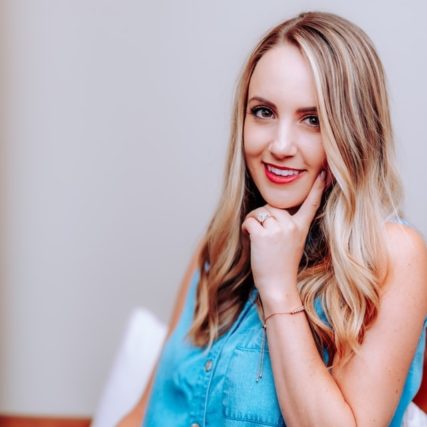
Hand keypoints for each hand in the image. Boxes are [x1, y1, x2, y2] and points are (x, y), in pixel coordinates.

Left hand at [241, 171, 325, 301]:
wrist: (279, 286)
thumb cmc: (282, 266)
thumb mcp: (292, 243)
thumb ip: (287, 226)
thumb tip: (272, 210)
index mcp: (301, 227)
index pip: (311, 204)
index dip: (317, 188)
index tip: (323, 174)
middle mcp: (292, 225)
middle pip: (272, 206)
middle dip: (263, 216)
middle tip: (262, 234)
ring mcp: (278, 229)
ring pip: (259, 212)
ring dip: (253, 222)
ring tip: (257, 238)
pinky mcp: (264, 234)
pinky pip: (249, 221)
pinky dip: (246, 228)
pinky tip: (251, 240)